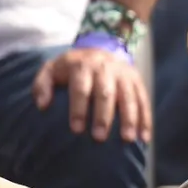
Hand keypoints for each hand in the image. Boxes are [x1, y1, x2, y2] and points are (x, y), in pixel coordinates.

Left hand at [31, 45, 152, 142]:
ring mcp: (123, 75)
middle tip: (99, 138)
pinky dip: (145, 119)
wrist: (101, 47)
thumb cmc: (72, 68)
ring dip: (129, 119)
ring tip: (127, 139)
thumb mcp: (51, 69)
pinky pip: (143, 101)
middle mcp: (105, 68)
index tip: (76, 130)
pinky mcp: (137, 81)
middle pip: (105, 93)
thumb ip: (42, 86)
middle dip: (103, 116)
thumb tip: (42, 106)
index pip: (80, 88)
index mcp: (82, 66)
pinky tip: (144, 137)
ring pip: (128, 97)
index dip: (78, 109)